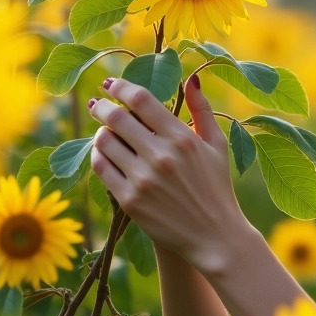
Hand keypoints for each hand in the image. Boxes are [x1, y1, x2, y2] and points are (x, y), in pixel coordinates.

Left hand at [88, 74, 247, 266]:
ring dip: (100, 132)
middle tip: (97, 104)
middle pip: (117, 117)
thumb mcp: (217, 146)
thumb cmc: (217, 188)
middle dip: (102, 106)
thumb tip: (191, 79)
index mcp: (182, 138)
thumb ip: (202, 110)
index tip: (111, 84)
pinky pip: (102, 168)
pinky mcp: (130, 200)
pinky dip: (98, 156)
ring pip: (104, 142)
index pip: (141, 99)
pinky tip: (104, 154)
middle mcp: (161, 156)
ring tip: (104, 132)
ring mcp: (143, 179)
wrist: (214, 236)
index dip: (121, 86)